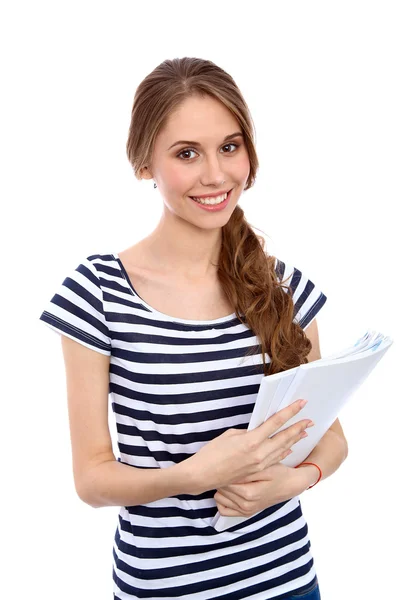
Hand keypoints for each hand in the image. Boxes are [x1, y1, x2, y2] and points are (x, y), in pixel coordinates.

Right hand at [185, 399, 313, 493]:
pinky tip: (289, 449)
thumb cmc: (212, 453)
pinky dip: (284, 453)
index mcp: (251, 440)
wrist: (203, 475)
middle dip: (298, 427)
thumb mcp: (230, 435)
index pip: (276, 422)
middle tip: (310, 421)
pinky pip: (275, 460)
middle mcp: (259, 453)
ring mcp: (260, 465)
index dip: (290, 412)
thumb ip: (247, 433)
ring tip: (304, 433)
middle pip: (284, 437)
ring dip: (294, 440)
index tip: (301, 404)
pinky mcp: (257, 472)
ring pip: (282, 450)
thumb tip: (257, 432)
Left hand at [213, 462, 310, 516]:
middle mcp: (246, 505)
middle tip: (228, 468)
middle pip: (221, 489)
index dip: (224, 470)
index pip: (225, 481)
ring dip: (222, 488)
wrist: (289, 485)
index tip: (226, 463)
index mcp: (250, 493)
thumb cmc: (278, 473)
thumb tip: (230, 470)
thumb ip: (247, 469)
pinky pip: (223, 510)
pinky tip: (230, 490)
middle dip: (223, 478)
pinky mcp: (245, 513)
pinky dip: (223, 500)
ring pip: (219, 498)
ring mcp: (245, 511)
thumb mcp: (265, 467)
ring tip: (231, 478)